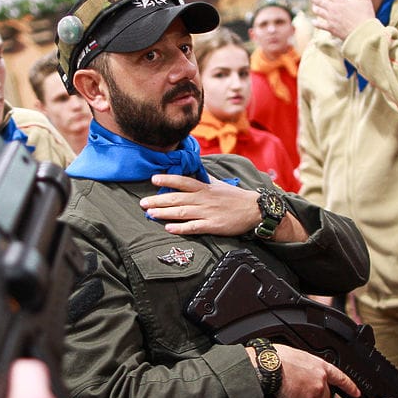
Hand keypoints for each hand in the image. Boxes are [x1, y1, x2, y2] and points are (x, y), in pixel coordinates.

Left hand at [141, 175, 260, 235]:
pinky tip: (169, 228)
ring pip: (182, 212)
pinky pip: (194, 227)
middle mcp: (204, 198)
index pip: (183, 181)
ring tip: (150, 214)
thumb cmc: (235, 197)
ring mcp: (208, 212)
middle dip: (158, 200)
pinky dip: (181, 228)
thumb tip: (194, 170)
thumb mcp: (219, 184)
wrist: (254, 210)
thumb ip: (204, 178)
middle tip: (142, 203)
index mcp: (205, 188)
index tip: (153, 179)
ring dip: (165, 213)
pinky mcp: (213, 225)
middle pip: (177, 198)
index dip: (168, 180)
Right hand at [249, 343, 360, 397]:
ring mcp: (314, 392)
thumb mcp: (298, 356)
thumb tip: (302, 374)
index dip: (349, 387)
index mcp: (320, 366)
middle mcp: (320, 379)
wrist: (269, 366)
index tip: (356, 393)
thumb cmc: (277, 358)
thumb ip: (306, 367)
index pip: (340, 377)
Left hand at [308, 0, 374, 40]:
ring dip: (315, 8)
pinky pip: (320, 25)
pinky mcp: (331, 28)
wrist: (363, 33)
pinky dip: (316, 23)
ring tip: (313, 7)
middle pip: (320, 2)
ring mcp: (331, 19)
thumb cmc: (366, 15)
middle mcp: (333, 8)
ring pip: (319, 12)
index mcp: (341, 0)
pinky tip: (314, 22)